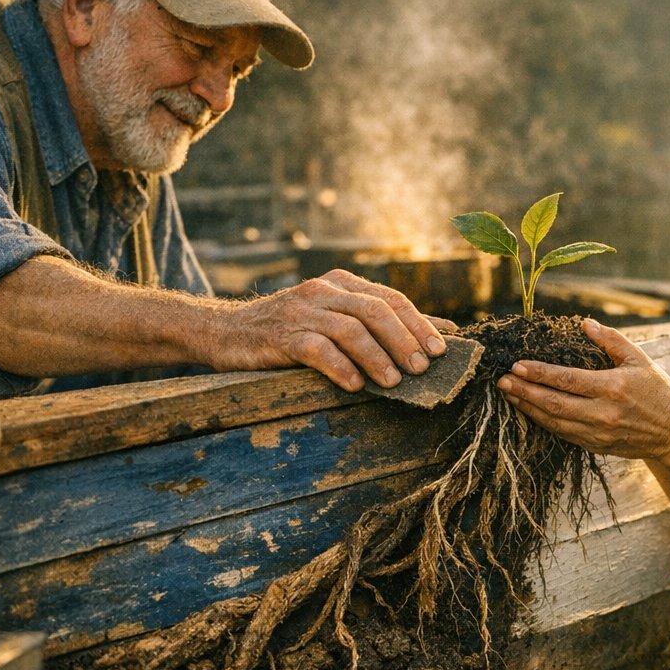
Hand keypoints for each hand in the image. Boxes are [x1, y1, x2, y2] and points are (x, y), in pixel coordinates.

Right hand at [210, 269, 456, 390]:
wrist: (226, 332)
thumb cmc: (291, 330)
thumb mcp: (336, 317)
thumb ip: (383, 322)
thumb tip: (444, 331)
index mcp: (342, 283)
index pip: (390, 298)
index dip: (418, 323)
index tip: (440, 350)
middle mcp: (323, 291)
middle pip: (374, 310)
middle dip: (403, 339)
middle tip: (421, 368)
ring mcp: (301, 311)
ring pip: (349, 329)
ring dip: (376, 357)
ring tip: (393, 382)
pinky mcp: (281, 336)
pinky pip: (317, 348)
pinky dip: (339, 367)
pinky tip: (354, 386)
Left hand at [496, 318, 669, 460]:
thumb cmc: (658, 392)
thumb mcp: (640, 359)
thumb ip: (611, 340)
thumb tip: (584, 323)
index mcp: (613, 388)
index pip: (567, 380)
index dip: (539, 374)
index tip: (516, 366)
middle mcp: (603, 413)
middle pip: (554, 403)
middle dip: (524, 392)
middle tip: (502, 382)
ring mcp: (598, 433)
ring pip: (554, 422)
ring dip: (528, 408)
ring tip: (509, 396)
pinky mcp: (596, 446)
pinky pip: (563, 434)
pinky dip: (543, 422)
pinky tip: (530, 411)